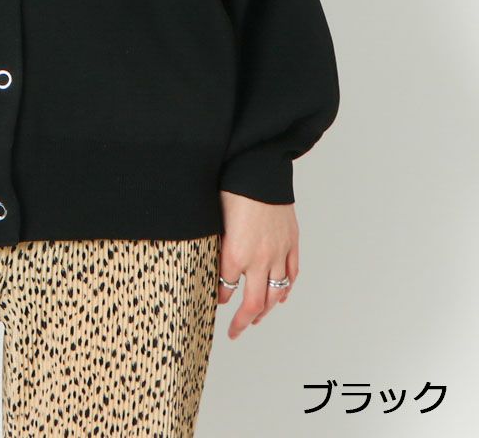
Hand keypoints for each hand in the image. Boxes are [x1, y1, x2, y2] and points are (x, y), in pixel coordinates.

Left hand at [218, 190, 298, 339]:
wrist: (259, 170)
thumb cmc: (231, 189)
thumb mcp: (213, 218)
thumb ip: (214, 244)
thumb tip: (209, 260)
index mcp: (235, 253)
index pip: (225, 288)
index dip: (219, 298)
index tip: (215, 301)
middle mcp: (259, 258)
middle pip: (254, 303)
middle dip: (242, 320)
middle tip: (235, 332)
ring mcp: (278, 252)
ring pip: (276, 293)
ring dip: (267, 310)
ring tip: (257, 319)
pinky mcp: (292, 242)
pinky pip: (291, 274)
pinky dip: (286, 288)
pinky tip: (281, 296)